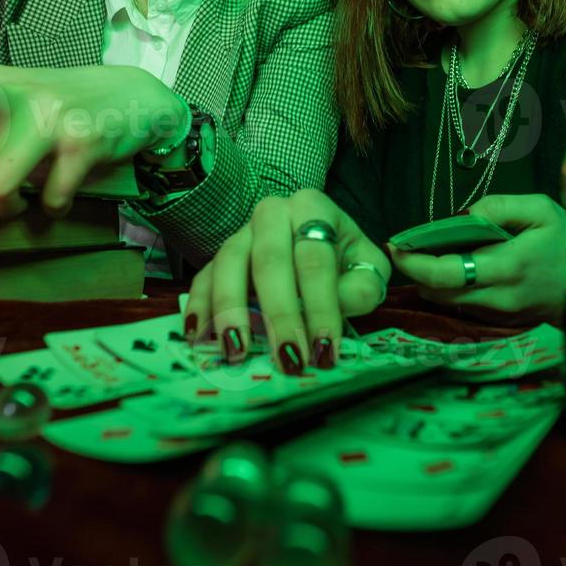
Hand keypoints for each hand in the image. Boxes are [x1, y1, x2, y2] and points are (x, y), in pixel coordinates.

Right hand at [183, 190, 390, 374]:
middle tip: (287, 358)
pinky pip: (203, 277)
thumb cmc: (344, 258)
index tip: (324, 350)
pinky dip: (199, 307)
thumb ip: (360, 288)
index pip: (315, 260)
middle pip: (270, 261)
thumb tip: (335, 309)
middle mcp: (272, 212)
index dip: (320, 307)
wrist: (317, 238)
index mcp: (313, 207)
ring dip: (231, 311)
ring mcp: (241, 232)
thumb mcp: (367, 267)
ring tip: (236, 351)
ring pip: (229, 265)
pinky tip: (198, 336)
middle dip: (278, 314)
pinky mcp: (219, 256)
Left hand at [388, 194, 565, 324]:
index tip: (396, 246)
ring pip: (449, 301)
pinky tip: (453, 268)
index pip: (446, 272)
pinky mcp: (504, 319)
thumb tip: (465, 215)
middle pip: (439, 291)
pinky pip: (465, 305)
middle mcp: (498, 296)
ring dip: (431, 281)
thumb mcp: (541, 209)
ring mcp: (500, 312)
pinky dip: (451, 288)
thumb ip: (499, 206)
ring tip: (425, 256)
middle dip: (416, 272)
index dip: (414, 262)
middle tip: (405, 249)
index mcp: (506, 266)